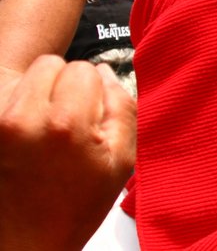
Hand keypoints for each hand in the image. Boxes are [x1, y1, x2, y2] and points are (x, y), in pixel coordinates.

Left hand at [0, 56, 135, 249]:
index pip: (85, 68)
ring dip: (39, 94)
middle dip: (64, 85)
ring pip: (26, 78)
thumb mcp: (122, 160)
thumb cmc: (75, 206)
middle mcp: (23, 119)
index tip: (91, 119)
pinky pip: (8, 98)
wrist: (26, 243)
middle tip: (68, 122)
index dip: (94, 91)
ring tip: (45, 131)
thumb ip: (123, 106)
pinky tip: (27, 139)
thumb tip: (104, 71)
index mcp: (66, 124)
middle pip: (51, 65)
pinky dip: (19, 109)